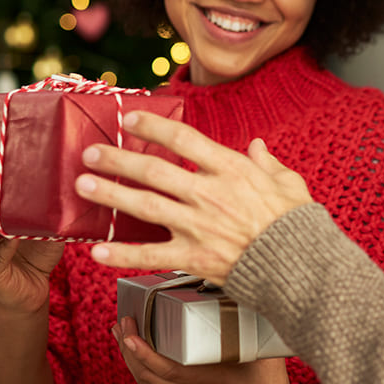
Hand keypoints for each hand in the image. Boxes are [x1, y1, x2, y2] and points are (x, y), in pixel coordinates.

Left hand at [74, 111, 312, 284]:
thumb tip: (256, 147)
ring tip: (83, 185)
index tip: (131, 118)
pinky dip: (122, 253)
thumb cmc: (297, 223)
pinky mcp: (193, 257)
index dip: (154, 126)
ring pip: (144, 206)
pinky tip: (97, 250)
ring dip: (110, 194)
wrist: (300, 266)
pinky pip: (150, 255)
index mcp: (231, 170)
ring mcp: (198, 226)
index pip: (184, 140)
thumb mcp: (289, 182)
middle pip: (153, 171)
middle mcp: (209, 194)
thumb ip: (268, 163)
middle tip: (91, 152)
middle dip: (118, 159)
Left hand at [111, 315, 289, 383]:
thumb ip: (246, 315)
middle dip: (129, 352)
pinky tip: (141, 350)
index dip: (145, 354)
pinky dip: (143, 365)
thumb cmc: (267, 373)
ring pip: (150, 383)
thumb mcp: (260, 343)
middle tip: (122, 323)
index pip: (167, 370)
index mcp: (207, 378)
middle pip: (149, 378)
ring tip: (123, 334)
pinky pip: (158, 383)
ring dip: (131, 358)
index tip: (130, 334)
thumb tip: (226, 281)